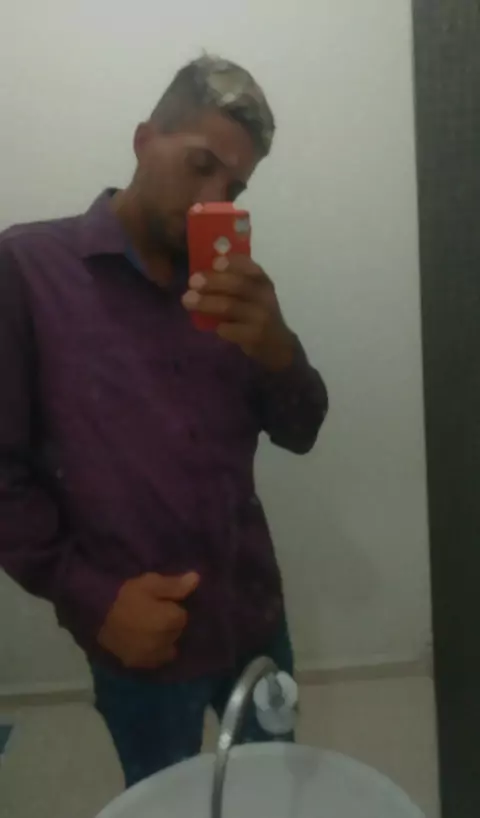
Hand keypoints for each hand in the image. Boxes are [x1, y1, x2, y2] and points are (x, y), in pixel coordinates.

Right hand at [98, 572, 198, 668]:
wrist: (94, 615)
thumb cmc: (124, 595)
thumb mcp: (150, 583)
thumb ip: (174, 585)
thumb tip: (197, 580)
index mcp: (170, 620)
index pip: (182, 615)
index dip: (172, 608)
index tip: (162, 602)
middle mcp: (165, 642)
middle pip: (176, 633)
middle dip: (170, 624)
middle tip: (154, 613)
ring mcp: (151, 655)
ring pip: (167, 648)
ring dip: (163, 640)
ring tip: (149, 629)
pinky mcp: (137, 663)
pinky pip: (153, 660)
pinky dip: (152, 652)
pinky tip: (142, 642)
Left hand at [182, 255, 294, 370]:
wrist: (278, 345)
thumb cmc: (258, 314)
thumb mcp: (254, 294)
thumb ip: (236, 281)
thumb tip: (204, 271)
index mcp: (263, 282)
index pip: (250, 266)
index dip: (233, 262)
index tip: (215, 262)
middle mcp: (264, 296)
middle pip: (237, 285)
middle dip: (212, 281)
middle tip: (192, 281)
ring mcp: (260, 317)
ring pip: (230, 306)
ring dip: (206, 302)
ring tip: (187, 300)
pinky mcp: (254, 336)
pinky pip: (229, 329)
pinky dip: (218, 326)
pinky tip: (213, 327)